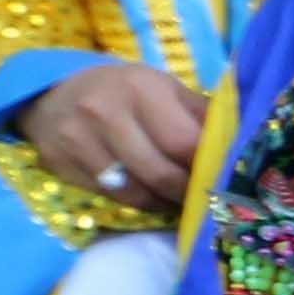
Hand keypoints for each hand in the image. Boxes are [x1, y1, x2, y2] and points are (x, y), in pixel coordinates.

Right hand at [20, 59, 210, 210]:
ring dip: (165, 205)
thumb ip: (201, 116)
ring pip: (135, 193)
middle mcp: (105, 113)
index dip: (207, 168)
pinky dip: (139, 203)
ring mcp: (78, 141)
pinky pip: (111, 197)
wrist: (54, 94)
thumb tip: (239, 147)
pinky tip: (152, 199)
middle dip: (188, 193)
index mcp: (141, 89)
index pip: (185, 142)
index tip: (223, 180)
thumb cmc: (125, 92)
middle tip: (205, 200)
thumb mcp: (164, 89)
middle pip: (160, 174)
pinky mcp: (61, 164)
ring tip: (181, 203)